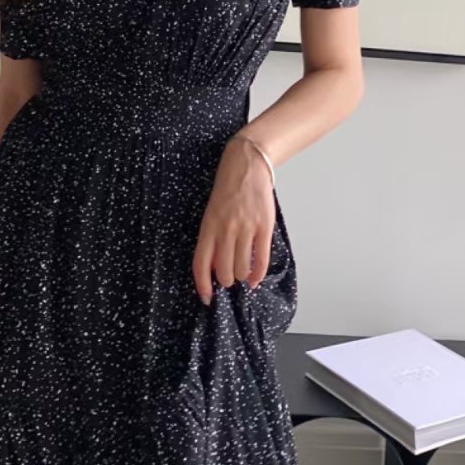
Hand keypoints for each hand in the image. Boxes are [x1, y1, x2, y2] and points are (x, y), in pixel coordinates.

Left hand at [193, 135, 274, 304]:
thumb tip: (214, 267)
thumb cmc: (228, 189)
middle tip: (229, 279)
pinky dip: (258, 275)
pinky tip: (255, 279)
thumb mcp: (212, 213)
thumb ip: (212, 238)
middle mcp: (226, 230)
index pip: (201, 264)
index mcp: (208, 227)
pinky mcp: (264, 227)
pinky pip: (261, 260)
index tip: (205, 298)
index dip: (202, 285)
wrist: (247, 166)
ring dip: (241, 277)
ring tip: (242, 274)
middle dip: (226, 281)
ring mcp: (246, 229)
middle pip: (223, 272)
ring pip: (242, 269)